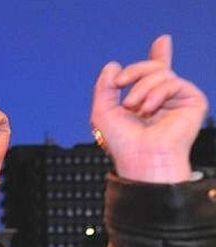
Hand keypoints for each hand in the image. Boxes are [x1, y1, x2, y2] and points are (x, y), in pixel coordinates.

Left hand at [91, 35, 207, 182]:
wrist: (141, 158)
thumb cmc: (122, 142)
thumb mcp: (102, 111)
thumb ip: (104, 87)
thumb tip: (114, 64)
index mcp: (145, 100)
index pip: (154, 74)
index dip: (159, 56)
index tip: (163, 40)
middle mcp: (163, 98)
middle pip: (152, 67)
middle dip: (133, 71)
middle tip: (119, 84)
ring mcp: (178, 99)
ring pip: (160, 72)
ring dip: (140, 87)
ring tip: (132, 107)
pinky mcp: (193, 101)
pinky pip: (173, 81)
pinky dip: (156, 93)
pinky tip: (148, 109)